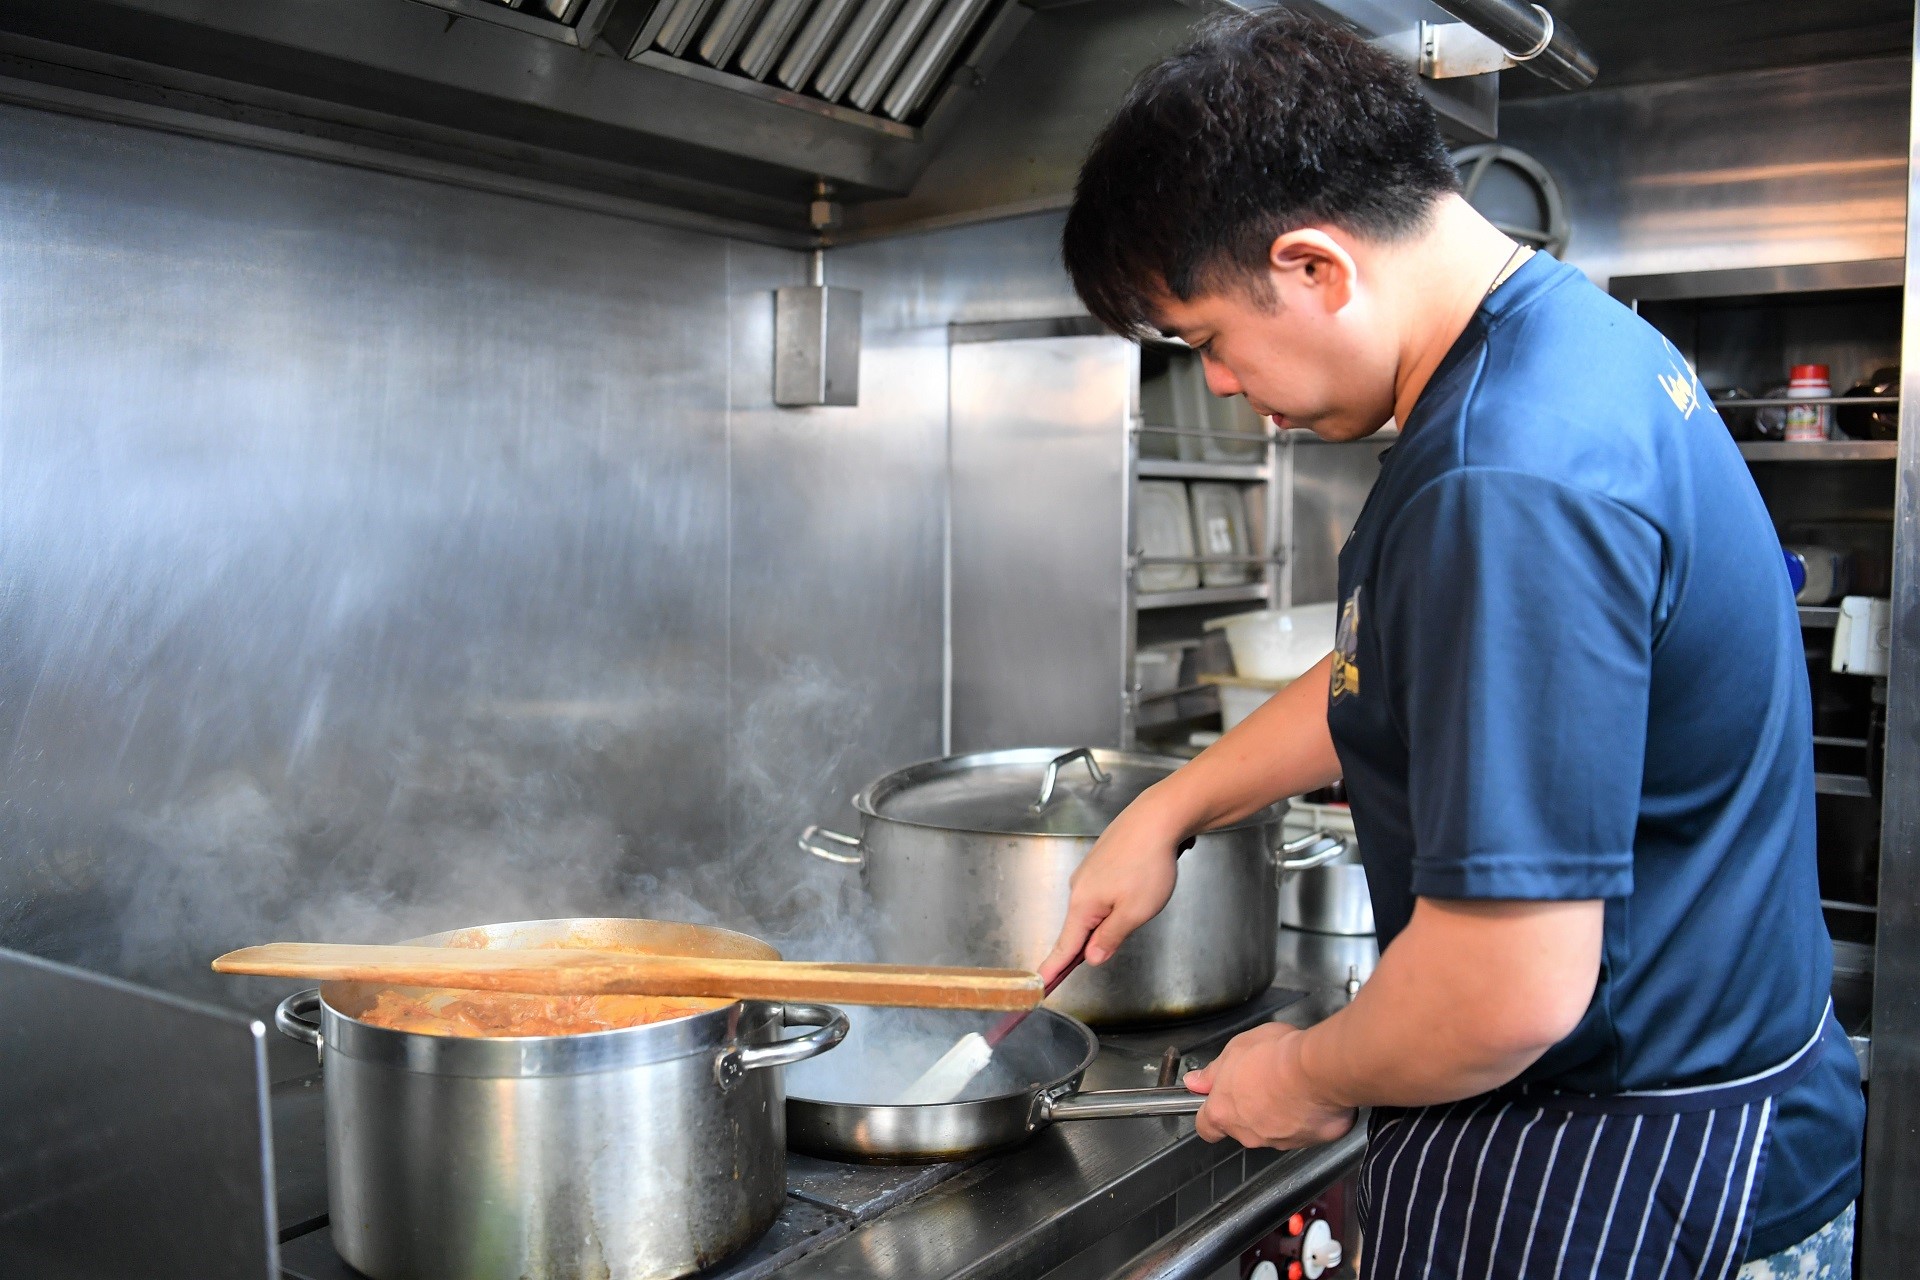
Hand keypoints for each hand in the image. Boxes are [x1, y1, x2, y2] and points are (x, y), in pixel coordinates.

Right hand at [1039, 787, 1187, 982]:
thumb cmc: (1148, 864)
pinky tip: (1138, 887)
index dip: (1053, 970)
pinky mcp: (1102, 860)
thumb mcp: (1134, 912)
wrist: (1158, 818)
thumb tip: (1091, 957)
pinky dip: (1116, 899)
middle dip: (1095, 942)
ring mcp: (1090, 872)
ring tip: (1142, 902)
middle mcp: (1079, 888)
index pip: (1064, 947)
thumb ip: (1110, 938)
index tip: (1040, 986)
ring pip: (1095, 908)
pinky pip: (1103, 890)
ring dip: (1112, 917)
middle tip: (1117, 941)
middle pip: (1080, 928)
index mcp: (1083, 905)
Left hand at [1185, 1023, 1355, 1148]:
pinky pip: (1303, 1131)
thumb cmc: (1274, 1056)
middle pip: (1242, 1128)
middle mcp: (1248, 1134)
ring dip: (1278, 1115)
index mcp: (1223, 1112)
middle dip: (1250, 1109)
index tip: (1218, 1100)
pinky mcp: (1308, 1142)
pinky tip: (1312, 1096)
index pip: (1206, 1127)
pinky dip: (1306, 1118)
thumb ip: (1213, 1071)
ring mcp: (1279, 1141)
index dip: (1211, 1114)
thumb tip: (1195, 1082)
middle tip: (1263, 1082)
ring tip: (1291, 1086)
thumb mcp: (1234, 1049)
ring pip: (1273, 1131)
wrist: (1316, 1069)